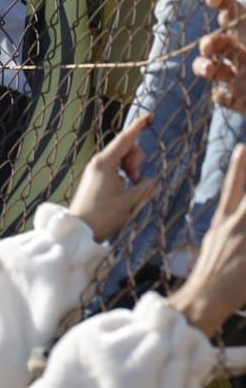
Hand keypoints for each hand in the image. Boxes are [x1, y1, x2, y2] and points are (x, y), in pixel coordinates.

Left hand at [68, 113, 156, 241]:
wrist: (81, 228)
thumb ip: (145, 187)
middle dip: (137, 159)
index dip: (138, 127)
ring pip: (122, 159)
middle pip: (125, 148)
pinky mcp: (96, 177)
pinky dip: (125, 173)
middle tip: (136, 178)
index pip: (125, 139)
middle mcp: (98, 162)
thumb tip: (150, 179)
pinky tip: (126, 187)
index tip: (149, 116)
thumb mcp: (131, 201)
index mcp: (105, 163)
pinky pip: (116, 167)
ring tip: (131, 185)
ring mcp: (96, 169)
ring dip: (132, 168)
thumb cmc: (104, 215)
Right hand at [170, 145, 245, 335]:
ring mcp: (243, 240)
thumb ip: (228, 229)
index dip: (238, 165)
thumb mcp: (215, 244)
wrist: (203, 299)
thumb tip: (233, 222)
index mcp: (221, 222)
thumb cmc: (211, 276)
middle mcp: (233, 226)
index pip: (231, 186)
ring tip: (243, 221)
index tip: (243, 147)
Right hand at [196, 0, 245, 113]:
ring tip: (210, 70)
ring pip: (208, 67)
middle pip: (214, 42)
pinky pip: (221, 96)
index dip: (222, 2)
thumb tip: (233, 7)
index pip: (233, 12)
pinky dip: (220, 96)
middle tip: (209, 49)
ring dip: (203, 66)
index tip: (213, 0)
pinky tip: (226, 95)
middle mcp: (241, 54)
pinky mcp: (236, 99)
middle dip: (207, 43)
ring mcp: (237, 77)